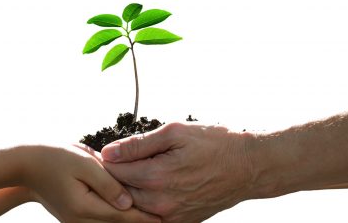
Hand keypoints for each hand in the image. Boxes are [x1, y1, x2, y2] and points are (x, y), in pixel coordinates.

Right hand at [17, 144, 159, 222]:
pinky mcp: (75, 218)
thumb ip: (108, 183)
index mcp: (83, 207)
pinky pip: (101, 222)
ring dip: (129, 222)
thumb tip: (129, 202)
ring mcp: (76, 222)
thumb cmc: (55, 158)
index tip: (164, 218)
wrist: (27, 166)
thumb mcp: (84, 163)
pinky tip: (129, 213)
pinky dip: (116, 219)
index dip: (144, 217)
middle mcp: (80, 220)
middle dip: (140, 222)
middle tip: (165, 219)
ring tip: (152, 218)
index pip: (122, 216)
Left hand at [101, 123, 255, 222]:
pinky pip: (151, 218)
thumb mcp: (176, 132)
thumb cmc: (216, 144)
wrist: (249, 167)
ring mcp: (171, 217)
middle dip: (111, 177)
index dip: (103, 159)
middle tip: (109, 162)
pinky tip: (147, 188)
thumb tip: (109, 152)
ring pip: (133, 208)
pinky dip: (143, 205)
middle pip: (119, 193)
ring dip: (125, 192)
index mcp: (157, 176)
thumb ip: (139, 144)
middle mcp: (161, 203)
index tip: (99, 151)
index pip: (113, 172)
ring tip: (129, 173)